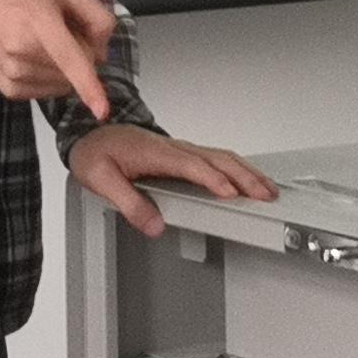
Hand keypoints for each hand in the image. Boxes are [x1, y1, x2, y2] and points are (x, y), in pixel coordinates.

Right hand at [0, 0, 120, 119]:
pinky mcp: (8, 88)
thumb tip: (102, 54)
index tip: (102, 111)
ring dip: (64, 68)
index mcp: (38, 20)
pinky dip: (51, 79)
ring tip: (45, 41)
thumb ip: (96, 14)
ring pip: (63, 84)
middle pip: (74, 70)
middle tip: (60, 30)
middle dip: (79, 53)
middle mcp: (21, 51)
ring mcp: (11, 72)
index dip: (88, 84)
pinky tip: (38, 58)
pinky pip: (47, 93)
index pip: (68, 58)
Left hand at [66, 125, 279, 238]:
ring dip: (247, 172)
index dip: (212, 179)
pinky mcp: (182, 154)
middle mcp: (173, 147)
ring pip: (222, 156)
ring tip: (267, 190)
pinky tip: (246, 181)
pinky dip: (237, 169)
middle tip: (265, 195)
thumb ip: (127, 202)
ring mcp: (180, 149)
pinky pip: (216, 159)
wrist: (91, 133)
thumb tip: (154, 225)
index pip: (191, 165)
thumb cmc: (95, 152)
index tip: (230, 194)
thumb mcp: (100, 179)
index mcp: (155, 152)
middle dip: (244, 176)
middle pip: (217, 158)